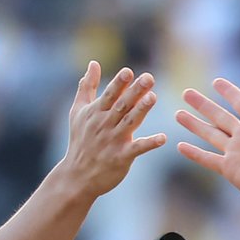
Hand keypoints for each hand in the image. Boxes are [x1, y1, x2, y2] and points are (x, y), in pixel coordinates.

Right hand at [62, 62, 166, 197]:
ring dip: (141, 110)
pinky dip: (149, 143)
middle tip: (149, 77)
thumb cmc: (80, 141)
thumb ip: (87, 87)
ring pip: (129, 123)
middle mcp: (104, 125)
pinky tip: (163, 138)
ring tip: (153, 97)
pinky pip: (137, 149)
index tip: (128, 71)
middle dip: (135, 91)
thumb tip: (93, 63)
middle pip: (122, 105)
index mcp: (95, 113)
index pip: (109, 95)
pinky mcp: (121, 157)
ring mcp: (113, 141)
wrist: (76, 176)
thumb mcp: (78, 112)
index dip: (118, 83)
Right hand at [176, 74, 239, 215]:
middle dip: (203, 105)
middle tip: (186, 93)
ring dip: (194, 125)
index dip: (229, 92)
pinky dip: (194, 153)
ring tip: (178, 114)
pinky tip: (180, 146)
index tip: (216, 82)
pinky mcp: (231, 169)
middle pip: (219, 115)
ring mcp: (237, 152)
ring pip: (210, 134)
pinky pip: (208, 159)